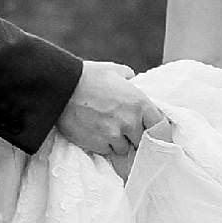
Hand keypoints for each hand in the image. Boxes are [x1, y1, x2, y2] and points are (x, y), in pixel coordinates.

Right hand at [53, 60, 171, 175]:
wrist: (62, 88)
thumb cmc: (87, 76)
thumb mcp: (114, 70)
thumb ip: (128, 76)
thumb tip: (132, 79)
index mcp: (139, 103)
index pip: (160, 126)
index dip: (157, 131)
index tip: (153, 134)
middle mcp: (131, 121)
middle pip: (143, 140)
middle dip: (136, 137)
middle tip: (126, 131)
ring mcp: (115, 135)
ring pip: (125, 148)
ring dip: (120, 142)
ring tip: (107, 130)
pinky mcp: (99, 145)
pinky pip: (108, 151)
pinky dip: (105, 146)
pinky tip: (96, 134)